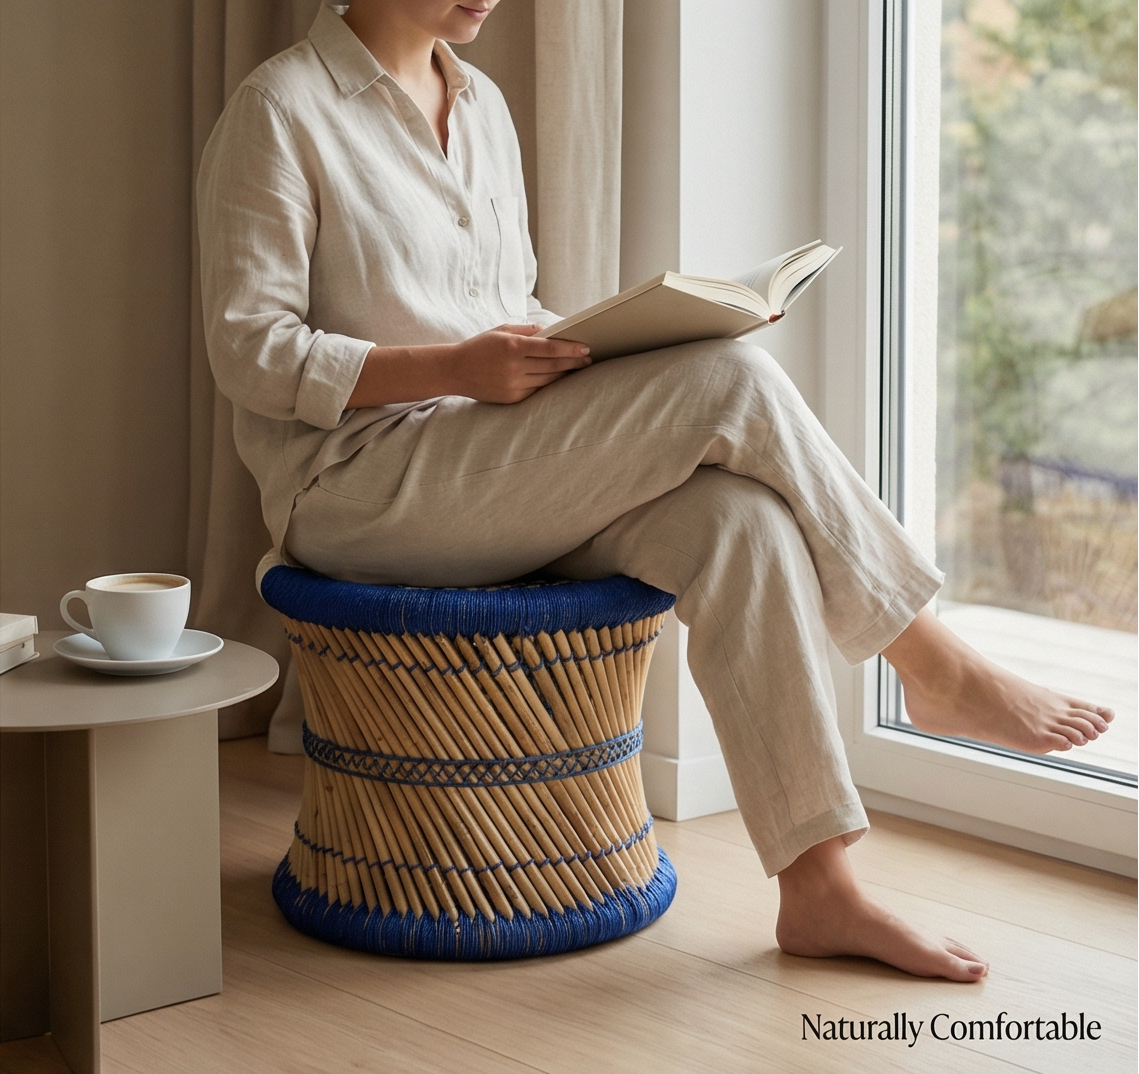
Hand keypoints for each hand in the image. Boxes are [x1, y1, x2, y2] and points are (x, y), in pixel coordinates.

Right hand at [443, 323, 590, 403]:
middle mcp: (514, 367)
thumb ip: (527, 331)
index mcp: (512, 346)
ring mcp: (513, 385)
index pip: (550, 348)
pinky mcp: (512, 398)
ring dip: (565, 374)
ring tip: (577, 368)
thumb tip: (551, 331)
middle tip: (588, 359)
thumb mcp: (501, 331)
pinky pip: (537, 390)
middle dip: (573, 362)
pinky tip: (559, 379)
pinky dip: (549, 384)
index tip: (586, 348)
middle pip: (553, 366)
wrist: (455, 371)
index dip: (571, 349)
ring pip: (547, 380)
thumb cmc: (480, 347)